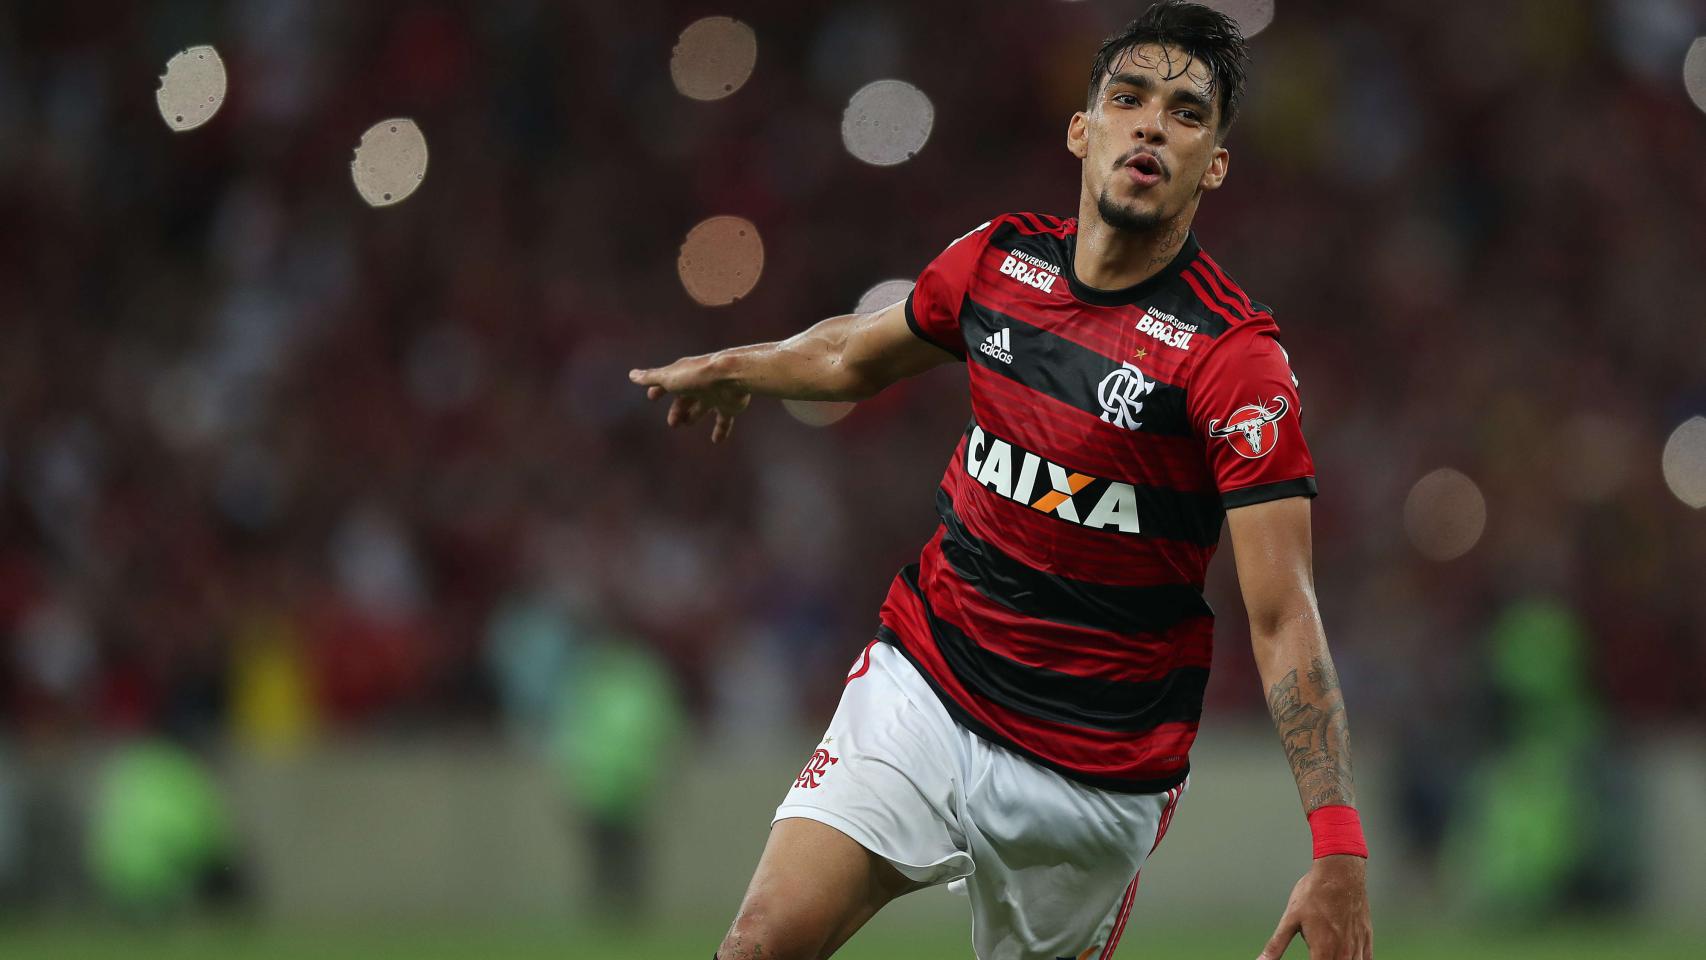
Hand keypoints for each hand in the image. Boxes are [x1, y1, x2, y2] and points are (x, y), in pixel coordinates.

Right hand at [629, 354, 750, 442]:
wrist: (731, 376)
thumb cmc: (697, 376)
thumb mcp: (670, 378)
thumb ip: (651, 378)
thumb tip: (631, 375)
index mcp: (685, 376)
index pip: (669, 382)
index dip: (660, 390)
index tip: (652, 398)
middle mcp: (700, 385)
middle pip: (686, 398)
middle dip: (678, 409)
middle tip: (673, 423)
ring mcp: (715, 395)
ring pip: (703, 408)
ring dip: (694, 416)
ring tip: (686, 424)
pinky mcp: (730, 405)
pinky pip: (724, 420)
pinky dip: (720, 430)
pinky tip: (716, 440)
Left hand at [1258, 855, 1371, 959]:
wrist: (1340, 873)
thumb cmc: (1315, 893)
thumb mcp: (1290, 919)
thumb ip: (1276, 945)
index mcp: (1323, 951)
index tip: (1307, 959)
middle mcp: (1343, 952)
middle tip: (1316, 955)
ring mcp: (1357, 946)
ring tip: (1328, 955)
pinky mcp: (1366, 937)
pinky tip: (1347, 957)